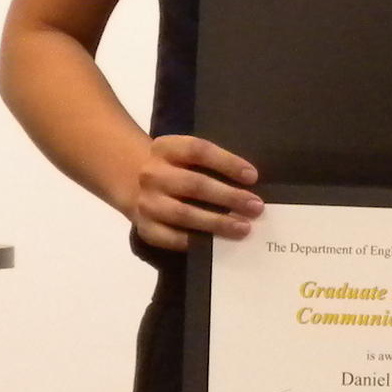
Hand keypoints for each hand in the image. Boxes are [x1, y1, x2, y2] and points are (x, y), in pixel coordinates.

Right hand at [125, 135, 261, 249]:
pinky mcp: (145, 227)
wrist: (135, 187)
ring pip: (184, 213)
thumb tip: (251, 184)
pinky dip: (195, 241)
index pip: (198, 150)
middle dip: (229, 196)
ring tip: (244, 227)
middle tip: (256, 207)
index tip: (253, 176)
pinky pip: (171, 238)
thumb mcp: (187, 156)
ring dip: (217, 222)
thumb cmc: (177, 170)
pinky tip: (217, 243)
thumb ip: (213, 164)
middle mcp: (152, 174)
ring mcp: (146, 202)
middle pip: (194, 184)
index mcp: (166, 148)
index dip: (228, 163)